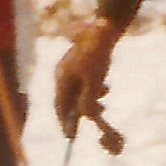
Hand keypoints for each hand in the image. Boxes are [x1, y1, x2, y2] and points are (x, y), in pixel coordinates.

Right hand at [53, 19, 117, 137]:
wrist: (103, 28)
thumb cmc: (97, 55)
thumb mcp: (94, 81)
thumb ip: (88, 101)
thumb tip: (85, 118)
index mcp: (62, 79)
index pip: (60, 107)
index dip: (65, 123)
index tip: (70, 136)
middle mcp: (63, 75)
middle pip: (68, 101)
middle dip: (78, 114)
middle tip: (87, 125)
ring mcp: (71, 69)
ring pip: (77, 92)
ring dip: (88, 102)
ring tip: (101, 106)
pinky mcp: (81, 63)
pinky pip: (83, 83)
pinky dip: (92, 90)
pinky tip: (105, 87)